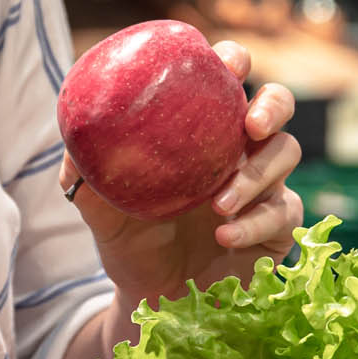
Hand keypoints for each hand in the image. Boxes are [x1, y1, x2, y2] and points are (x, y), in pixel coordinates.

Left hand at [60, 40, 304, 308]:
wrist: (152, 298)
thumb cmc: (130, 240)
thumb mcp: (99, 208)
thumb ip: (83, 172)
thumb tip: (72, 137)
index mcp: (202, 129)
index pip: (224, 79)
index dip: (234, 61)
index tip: (230, 64)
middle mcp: (239, 149)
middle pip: (277, 106)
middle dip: (272, 106)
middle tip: (252, 124)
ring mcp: (264, 185)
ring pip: (285, 156)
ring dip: (256, 175)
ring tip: (218, 204)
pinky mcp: (277, 226)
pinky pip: (282, 214)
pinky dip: (254, 223)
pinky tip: (225, 236)